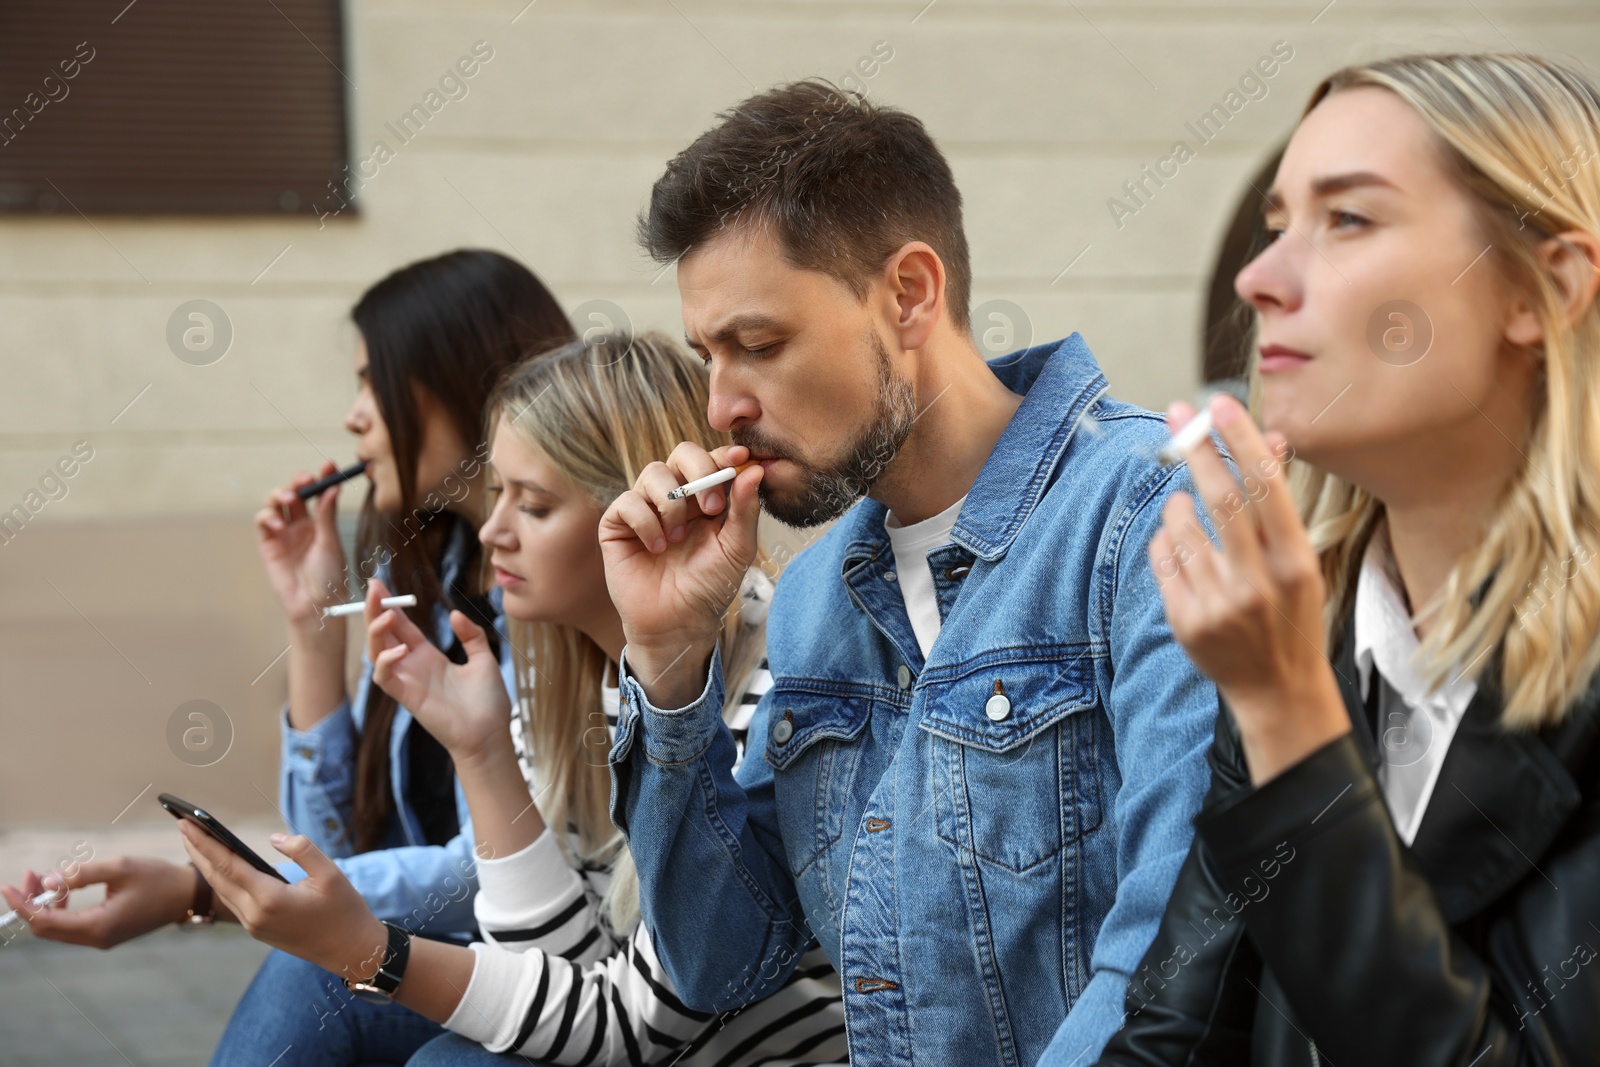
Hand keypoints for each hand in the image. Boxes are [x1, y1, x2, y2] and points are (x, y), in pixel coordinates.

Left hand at [1, 856, 217, 948]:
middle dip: (31, 902)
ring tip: (43, 878)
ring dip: (45, 904)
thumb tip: (49, 880)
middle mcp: (96, 939)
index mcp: (98, 926)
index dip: (23, 904)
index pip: (44, 921)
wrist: (188, 895)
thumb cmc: (159, 879)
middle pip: (46, 928)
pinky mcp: (106, 933)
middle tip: (28, 875)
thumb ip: (81, 873)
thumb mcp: (120, 867)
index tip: (7, 886)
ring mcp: (100, 939)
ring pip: (57, 927)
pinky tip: (64, 889)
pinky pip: (71, 925)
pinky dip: (60, 908)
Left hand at [178, 821, 387, 982]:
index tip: (187, 822)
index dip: (205, 842)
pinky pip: (232, 900)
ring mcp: (253, 926)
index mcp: (270, 899)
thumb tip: (274, 838)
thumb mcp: (330, 873)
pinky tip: (218, 867)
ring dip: (205, 865)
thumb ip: (301, 850)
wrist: (350, 951)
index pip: (227, 865)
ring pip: (221, 890)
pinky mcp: (258, 930)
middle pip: (216, 878)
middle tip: (182, 824)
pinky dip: (220, 880)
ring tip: (195, 841)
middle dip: (197, 850)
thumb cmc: (344, 910)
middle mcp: (254, 915)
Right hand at [254, 461, 349, 625]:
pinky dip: (268, 515)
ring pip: (276, 502)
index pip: (320, 493)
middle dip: (298, 482)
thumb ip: (327, 516)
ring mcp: (284, 532)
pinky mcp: (268, 543)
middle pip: (295, 493)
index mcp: (322, 522)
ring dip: (281, 494)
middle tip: (305, 479)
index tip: (329, 465)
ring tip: (290, 499)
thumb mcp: (331, 543)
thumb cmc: (330, 578)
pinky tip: (278, 523)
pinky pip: (263, 521)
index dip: (322, 477)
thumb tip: (333, 488)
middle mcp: (302, 524)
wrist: (314, 605)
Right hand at [366, 576, 511, 765]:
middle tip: (374, 588)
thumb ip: (471, 636)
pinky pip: (385, 678)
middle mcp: (414, 667)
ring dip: (376, 632)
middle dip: (375, 611)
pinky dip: (386, 662)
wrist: (491, 734)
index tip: (381, 584)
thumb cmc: (488, 702)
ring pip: (376, 653)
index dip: (390, 606)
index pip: (402, 627)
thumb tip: (455, 614)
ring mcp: (408, 681)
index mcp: (428, 657)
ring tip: (388, 616)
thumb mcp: (484, 660)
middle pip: (383, 634)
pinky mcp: (407, 697)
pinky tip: (399, 650)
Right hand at [598, 442, 763, 706]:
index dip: (724, 454)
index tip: (740, 457)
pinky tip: (656, 548)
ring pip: (653, 473)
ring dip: (672, 504)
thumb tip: (755, 470)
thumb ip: (745, 509)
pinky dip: (645, 522)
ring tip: (678, 538)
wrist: (678, 623)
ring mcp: (646, 508)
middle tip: (711, 506)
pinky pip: (627, 501)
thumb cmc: (710, 587)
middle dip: (698, 470)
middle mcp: (676, 497)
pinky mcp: (618, 525)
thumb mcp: (737, 549)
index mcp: (706, 498)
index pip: (712, 460)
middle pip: (681, 454)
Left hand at [1147, 393, 1348, 783]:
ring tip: (1187, 509)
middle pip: (1220, 500)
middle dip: (1196, 450)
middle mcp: (1259, 583)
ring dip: (1178, 505)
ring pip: (1181, 527)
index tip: (1219, 405)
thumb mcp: (1299, 560)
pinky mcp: (1186, 622)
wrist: (1278, 690)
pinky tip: (1181, 550)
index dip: (1240, 441)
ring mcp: (1220, 605)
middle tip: (1177, 415)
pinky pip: (1162, 558)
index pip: (1266, 489)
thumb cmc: (1290, 614)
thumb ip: (1278, 506)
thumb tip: (1270, 438)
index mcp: (1296, 563)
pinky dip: (1166, 541)